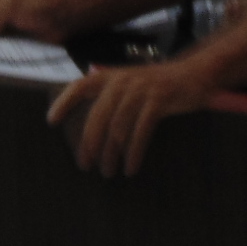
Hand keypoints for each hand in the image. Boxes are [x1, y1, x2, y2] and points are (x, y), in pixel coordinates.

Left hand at [46, 60, 218, 176]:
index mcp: (111, 76)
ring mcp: (140, 89)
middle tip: (85, 165)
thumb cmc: (159, 84)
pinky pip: (141, 131)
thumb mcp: (130, 83)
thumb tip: (92, 121)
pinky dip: (134, 152)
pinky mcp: (159, 100)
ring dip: (111, 153)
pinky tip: (130, 167)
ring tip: (108, 172)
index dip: (64, 101)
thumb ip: (110, 96)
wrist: (195, 73)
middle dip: (89, 143)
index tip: (51, 121)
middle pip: (98, 115)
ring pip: (118, 127)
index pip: (80, 86)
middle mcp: (122, 80)